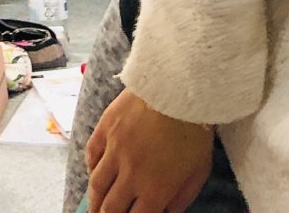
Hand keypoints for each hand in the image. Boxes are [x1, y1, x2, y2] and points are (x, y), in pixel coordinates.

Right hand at [87, 88, 214, 212]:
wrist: (178, 88)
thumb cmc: (195, 132)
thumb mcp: (198, 173)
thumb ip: (180, 200)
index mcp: (155, 190)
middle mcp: (130, 175)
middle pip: (111, 207)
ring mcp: (115, 150)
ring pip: (96, 184)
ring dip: (93, 200)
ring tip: (94, 207)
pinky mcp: (106, 128)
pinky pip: (91, 154)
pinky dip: (91, 168)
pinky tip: (93, 173)